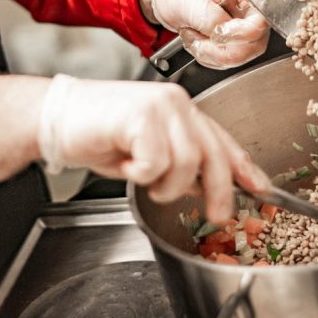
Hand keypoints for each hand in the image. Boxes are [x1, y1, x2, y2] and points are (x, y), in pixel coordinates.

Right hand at [38, 75, 268, 222]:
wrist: (55, 118)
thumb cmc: (96, 134)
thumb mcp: (146, 152)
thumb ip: (179, 162)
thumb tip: (206, 186)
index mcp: (180, 109)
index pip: (222, 139)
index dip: (245, 167)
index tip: (263, 189)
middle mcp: (175, 102)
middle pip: (213, 155)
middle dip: (219, 192)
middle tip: (215, 215)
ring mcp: (160, 105)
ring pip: (187, 162)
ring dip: (165, 184)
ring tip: (141, 176)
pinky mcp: (140, 115)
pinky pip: (157, 161)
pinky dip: (141, 173)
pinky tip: (125, 163)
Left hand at [149, 0, 269, 68]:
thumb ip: (211, 17)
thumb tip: (223, 34)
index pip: (259, 24)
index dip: (238, 34)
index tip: (215, 31)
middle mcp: (249, 17)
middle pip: (252, 48)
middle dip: (217, 47)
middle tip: (195, 32)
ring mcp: (243, 34)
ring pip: (235, 59)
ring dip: (206, 51)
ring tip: (192, 32)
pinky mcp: (232, 47)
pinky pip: (223, 63)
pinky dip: (203, 55)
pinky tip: (195, 39)